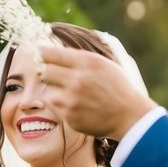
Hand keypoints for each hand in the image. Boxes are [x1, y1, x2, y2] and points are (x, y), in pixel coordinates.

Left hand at [37, 43, 156, 138]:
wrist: (129, 116)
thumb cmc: (118, 88)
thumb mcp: (105, 64)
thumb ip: (82, 57)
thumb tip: (58, 49)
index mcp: (87, 62)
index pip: (53, 54)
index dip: (42, 53)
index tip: (38, 53)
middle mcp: (77, 79)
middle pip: (45, 72)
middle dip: (48, 73)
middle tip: (55, 76)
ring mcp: (72, 99)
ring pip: (49, 92)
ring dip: (57, 93)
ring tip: (73, 96)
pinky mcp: (69, 116)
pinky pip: (57, 108)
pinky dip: (63, 107)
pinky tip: (79, 107)